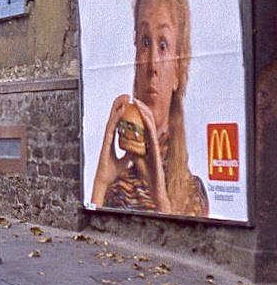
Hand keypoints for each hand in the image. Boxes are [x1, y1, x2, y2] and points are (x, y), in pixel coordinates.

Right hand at [90, 94, 130, 205]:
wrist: (105, 179)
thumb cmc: (112, 171)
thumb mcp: (125, 160)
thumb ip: (130, 153)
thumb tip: (138, 149)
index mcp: (112, 140)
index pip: (117, 122)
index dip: (121, 112)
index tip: (127, 103)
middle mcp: (109, 136)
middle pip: (113, 117)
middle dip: (119, 105)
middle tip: (126, 95)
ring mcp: (107, 137)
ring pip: (112, 118)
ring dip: (118, 107)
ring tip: (124, 97)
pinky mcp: (107, 141)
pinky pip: (112, 126)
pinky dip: (117, 117)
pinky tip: (122, 109)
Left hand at [130, 98, 171, 212]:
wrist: (156, 186)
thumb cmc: (149, 175)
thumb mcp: (138, 159)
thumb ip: (135, 151)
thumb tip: (128, 144)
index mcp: (148, 144)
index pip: (144, 126)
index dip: (140, 115)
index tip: (134, 105)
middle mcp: (153, 142)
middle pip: (148, 122)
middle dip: (142, 110)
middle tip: (136, 99)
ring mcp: (155, 145)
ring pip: (151, 125)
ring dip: (145, 112)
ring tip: (138, 102)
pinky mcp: (156, 149)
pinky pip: (152, 134)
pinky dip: (148, 124)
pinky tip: (144, 116)